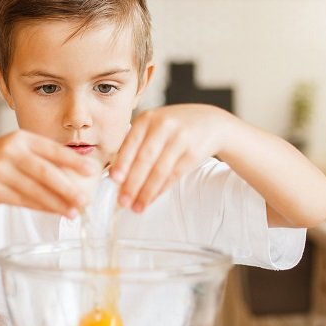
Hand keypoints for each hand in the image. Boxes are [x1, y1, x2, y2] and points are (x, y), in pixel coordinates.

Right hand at [0, 130, 96, 216]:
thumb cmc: (1, 160)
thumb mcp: (19, 150)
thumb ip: (43, 157)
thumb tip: (78, 172)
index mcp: (21, 138)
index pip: (52, 150)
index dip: (73, 160)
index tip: (92, 171)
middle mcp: (10, 151)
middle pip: (45, 172)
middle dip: (67, 188)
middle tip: (85, 200)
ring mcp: (0, 170)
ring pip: (34, 190)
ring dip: (56, 203)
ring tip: (73, 212)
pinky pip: (23, 201)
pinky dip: (41, 207)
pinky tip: (54, 212)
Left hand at [111, 105, 236, 212]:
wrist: (211, 122)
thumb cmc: (174, 127)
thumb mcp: (154, 125)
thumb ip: (136, 143)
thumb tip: (116, 175)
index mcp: (148, 118)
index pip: (131, 143)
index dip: (123, 162)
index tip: (114, 180)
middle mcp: (164, 125)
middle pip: (145, 159)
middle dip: (132, 183)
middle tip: (123, 201)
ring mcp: (180, 139)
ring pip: (160, 170)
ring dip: (146, 192)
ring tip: (137, 207)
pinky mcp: (193, 153)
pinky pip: (174, 175)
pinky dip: (161, 189)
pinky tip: (152, 199)